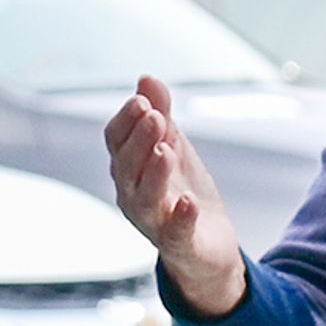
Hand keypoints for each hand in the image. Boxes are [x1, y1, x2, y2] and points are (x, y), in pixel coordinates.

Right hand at [104, 75, 248, 318]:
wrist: (209, 247)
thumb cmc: (183, 195)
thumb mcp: (174, 147)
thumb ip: (161, 114)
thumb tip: (146, 78)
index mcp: (129, 170)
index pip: (116, 141)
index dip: (126, 121)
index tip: (143, 100)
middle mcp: (133, 196)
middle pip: (126, 167)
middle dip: (139, 140)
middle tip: (156, 117)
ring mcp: (155, 222)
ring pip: (144, 199)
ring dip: (154, 173)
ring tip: (167, 151)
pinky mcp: (181, 244)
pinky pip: (176, 232)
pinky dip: (181, 217)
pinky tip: (188, 201)